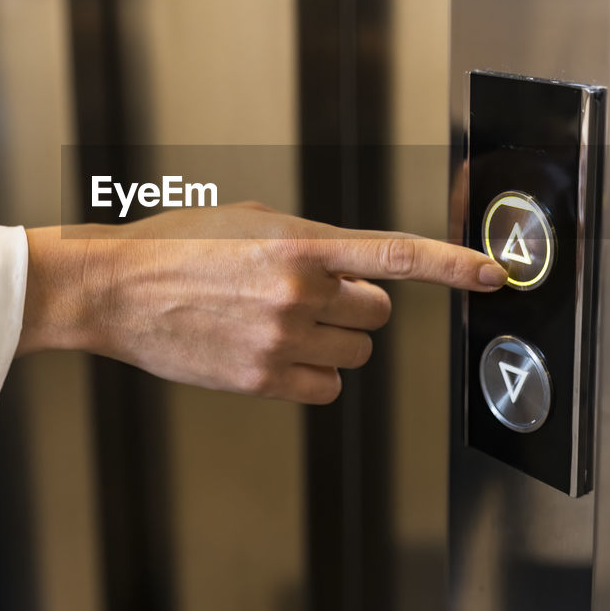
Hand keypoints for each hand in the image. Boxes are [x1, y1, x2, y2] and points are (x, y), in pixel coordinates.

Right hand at [19, 202, 507, 403]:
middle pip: (379, 315)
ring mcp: (281, 340)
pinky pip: (326, 388)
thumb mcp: (250, 222)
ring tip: (282, 323)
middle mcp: (298, 292)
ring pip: (356, 355)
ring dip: (334, 341)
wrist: (116, 290)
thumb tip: (352, 267)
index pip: (395, 255)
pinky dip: (312, 375)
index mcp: (299, 243)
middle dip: (356, 307)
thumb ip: (310, 242)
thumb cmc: (177, 248)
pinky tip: (274, 353)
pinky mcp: (262, 380)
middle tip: (311, 297)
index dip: (453, 266)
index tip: (494, 275)